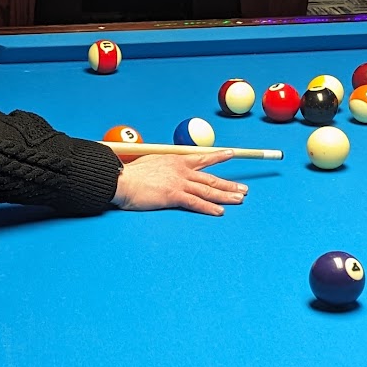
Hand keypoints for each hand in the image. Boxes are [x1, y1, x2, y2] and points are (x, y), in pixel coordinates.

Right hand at [111, 151, 248, 215]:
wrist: (122, 180)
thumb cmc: (131, 175)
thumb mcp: (150, 163)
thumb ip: (162, 166)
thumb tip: (164, 169)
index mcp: (175, 160)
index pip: (202, 158)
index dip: (218, 157)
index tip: (231, 154)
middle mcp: (181, 170)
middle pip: (210, 177)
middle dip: (229, 184)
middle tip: (244, 189)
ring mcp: (179, 182)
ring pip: (208, 189)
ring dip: (226, 195)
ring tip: (240, 199)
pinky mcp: (174, 195)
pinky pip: (196, 202)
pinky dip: (209, 207)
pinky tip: (219, 211)